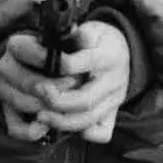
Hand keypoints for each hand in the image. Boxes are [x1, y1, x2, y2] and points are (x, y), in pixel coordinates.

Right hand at [0, 33, 80, 141]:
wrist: (40, 64)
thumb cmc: (58, 52)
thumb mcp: (66, 41)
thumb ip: (77, 38)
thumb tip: (86, 36)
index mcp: (16, 45)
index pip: (30, 53)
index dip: (54, 64)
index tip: (74, 72)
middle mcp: (4, 66)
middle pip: (30, 83)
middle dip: (57, 89)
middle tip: (77, 90)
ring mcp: (2, 88)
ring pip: (25, 104)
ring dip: (50, 108)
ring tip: (69, 105)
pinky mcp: (4, 109)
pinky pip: (14, 127)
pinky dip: (31, 131)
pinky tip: (47, 128)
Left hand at [34, 22, 129, 143]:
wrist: (124, 50)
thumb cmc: (101, 39)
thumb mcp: (93, 29)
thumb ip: (79, 34)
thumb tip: (67, 33)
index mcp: (109, 57)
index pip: (84, 64)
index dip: (60, 65)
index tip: (41, 63)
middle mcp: (114, 82)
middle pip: (85, 100)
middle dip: (57, 101)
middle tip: (37, 92)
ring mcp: (114, 101)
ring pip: (89, 120)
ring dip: (61, 121)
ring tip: (40, 115)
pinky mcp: (114, 114)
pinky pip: (102, 133)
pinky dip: (84, 133)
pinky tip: (64, 126)